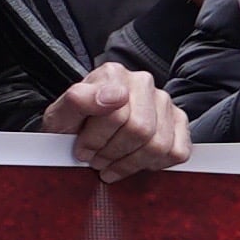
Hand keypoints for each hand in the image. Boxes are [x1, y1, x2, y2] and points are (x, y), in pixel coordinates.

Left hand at [46, 59, 191, 179]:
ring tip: (110, 165)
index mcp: (113, 74)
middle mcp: (142, 83)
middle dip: (113, 153)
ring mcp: (164, 102)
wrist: (79, 133)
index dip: (96, 140)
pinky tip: (134, 163)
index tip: (83, 151)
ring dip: (131, 163)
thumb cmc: (72, 124)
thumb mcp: (60, 115)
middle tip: (96, 161)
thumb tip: (113, 96)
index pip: (115, 114)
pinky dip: (153, 165)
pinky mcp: (179, 122)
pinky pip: (177, 153)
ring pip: (159, 144)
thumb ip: (78, 100)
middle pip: (140, 130)